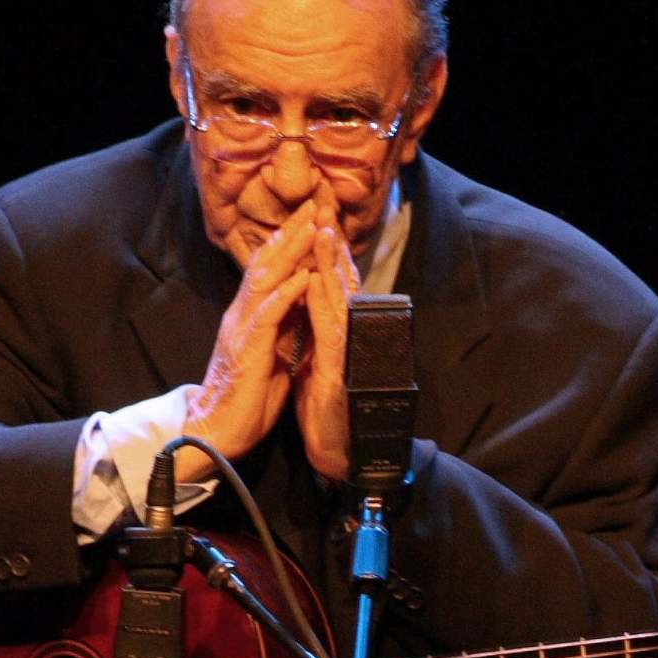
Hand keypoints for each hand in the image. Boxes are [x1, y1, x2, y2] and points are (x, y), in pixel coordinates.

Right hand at [179, 200, 317, 480]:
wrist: (217, 431)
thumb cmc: (246, 397)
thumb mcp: (271, 354)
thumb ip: (283, 327)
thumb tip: (301, 304)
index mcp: (248, 316)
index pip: (269, 269)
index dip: (290, 240)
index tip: (312, 215)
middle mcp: (242, 315)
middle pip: (267, 263)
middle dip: (292, 232)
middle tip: (315, 202)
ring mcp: (243, 329)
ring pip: (266, 279)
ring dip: (291, 251)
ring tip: (312, 225)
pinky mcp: (248, 350)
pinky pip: (268, 315)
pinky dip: (286, 293)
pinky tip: (302, 276)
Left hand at [294, 182, 360, 480]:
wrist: (336, 454)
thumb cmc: (325, 411)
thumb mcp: (316, 360)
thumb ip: (317, 330)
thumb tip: (312, 300)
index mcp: (335, 333)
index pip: (330, 283)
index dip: (326, 248)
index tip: (317, 213)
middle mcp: (345, 337)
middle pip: (340, 281)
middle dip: (332, 242)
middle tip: (326, 203)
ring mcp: (344, 354)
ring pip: (339, 299)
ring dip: (331, 264)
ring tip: (324, 230)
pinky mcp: (336, 373)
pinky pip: (329, 332)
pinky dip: (322, 305)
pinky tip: (316, 282)